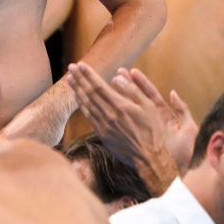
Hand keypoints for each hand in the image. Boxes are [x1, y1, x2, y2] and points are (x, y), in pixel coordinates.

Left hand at [67, 63, 192, 193]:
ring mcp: (104, 125)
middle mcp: (109, 115)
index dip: (88, 74)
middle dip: (79, 78)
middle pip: (89, 93)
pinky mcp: (102, 134)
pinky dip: (82, 105)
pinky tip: (79, 98)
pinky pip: (89, 116)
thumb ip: (132, 91)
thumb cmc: (153, 130)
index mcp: (121, 106)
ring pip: (86, 104)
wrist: (149, 157)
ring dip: (77, 90)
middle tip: (70, 67)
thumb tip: (116, 77)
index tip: (80, 65)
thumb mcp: (149, 107)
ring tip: (70, 79)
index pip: (99, 86)